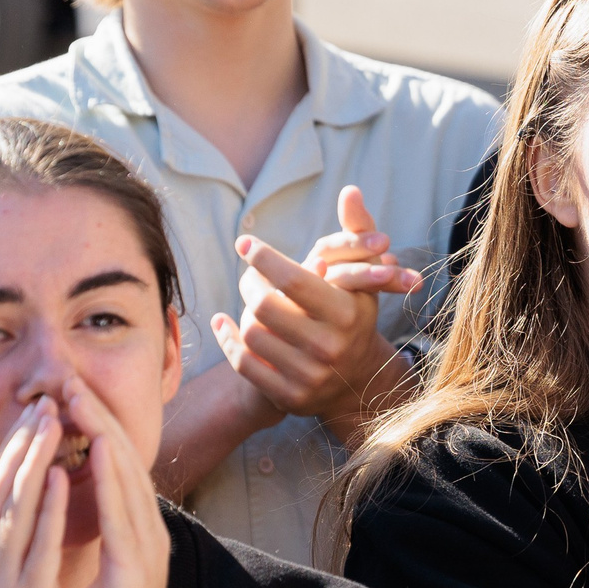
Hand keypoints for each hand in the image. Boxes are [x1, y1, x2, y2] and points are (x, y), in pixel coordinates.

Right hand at [0, 396, 83, 587]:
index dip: (10, 451)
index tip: (32, 415)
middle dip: (21, 443)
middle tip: (44, 402)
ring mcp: (0, 582)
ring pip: (15, 509)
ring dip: (33, 461)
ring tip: (53, 422)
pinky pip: (37, 545)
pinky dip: (46, 509)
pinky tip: (60, 477)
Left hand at [61, 375, 172, 587]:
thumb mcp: (82, 578)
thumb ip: (70, 541)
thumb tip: (48, 515)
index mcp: (133, 536)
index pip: (114, 468)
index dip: (93, 427)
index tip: (66, 394)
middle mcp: (147, 534)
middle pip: (126, 460)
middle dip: (98, 415)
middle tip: (71, 376)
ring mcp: (147, 548)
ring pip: (128, 476)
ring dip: (104, 432)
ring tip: (79, 396)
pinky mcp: (137, 568)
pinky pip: (124, 512)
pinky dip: (110, 477)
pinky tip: (97, 448)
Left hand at [210, 186, 420, 443]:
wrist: (358, 381)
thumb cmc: (354, 312)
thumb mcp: (364, 273)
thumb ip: (357, 230)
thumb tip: (350, 190)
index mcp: (347, 313)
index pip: (293, 281)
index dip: (264, 258)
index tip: (246, 244)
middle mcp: (328, 348)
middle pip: (263, 306)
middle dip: (250, 284)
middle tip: (249, 275)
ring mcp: (308, 376)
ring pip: (251, 333)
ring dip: (243, 312)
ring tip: (251, 301)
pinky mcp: (288, 397)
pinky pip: (243, 363)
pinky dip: (228, 339)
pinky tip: (224, 323)